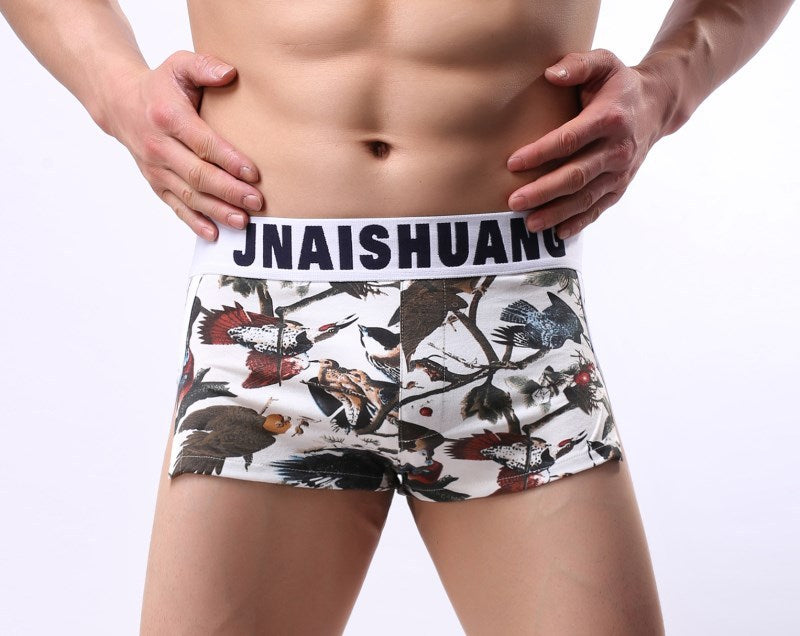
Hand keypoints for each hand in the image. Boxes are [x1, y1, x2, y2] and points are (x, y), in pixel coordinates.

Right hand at [99, 50, 263, 239]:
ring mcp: (156, 169)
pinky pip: (176, 206)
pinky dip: (194, 222)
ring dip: (217, 211)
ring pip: (189, 195)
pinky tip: (215, 234)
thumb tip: (230, 73)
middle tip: (256, 201)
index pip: (202, 143)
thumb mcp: (179, 64)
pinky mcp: (156, 183)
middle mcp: (159, 147)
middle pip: (198, 175)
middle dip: (229, 191)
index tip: (254, 173)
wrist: (120, 103)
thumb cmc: (160, 85)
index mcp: (168, 117)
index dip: (229, 160)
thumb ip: (204, 66)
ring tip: (243, 222)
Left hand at [506, 48, 670, 238]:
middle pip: (576, 175)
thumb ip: (578, 65)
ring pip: (585, 198)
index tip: (513, 162)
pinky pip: (598, 209)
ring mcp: (620, 172)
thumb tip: (550, 74)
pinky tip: (556, 234)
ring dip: (556, 213)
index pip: (570, 139)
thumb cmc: (618, 84)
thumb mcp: (603, 63)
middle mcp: (618, 149)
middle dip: (543, 191)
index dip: (541, 152)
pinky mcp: (620, 187)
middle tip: (514, 201)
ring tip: (528, 224)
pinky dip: (578, 223)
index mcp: (610, 119)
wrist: (656, 106)